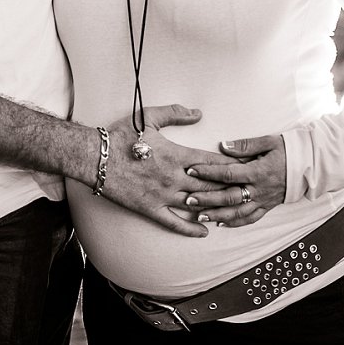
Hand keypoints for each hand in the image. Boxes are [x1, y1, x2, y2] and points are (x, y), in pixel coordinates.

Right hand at [98, 105, 250, 238]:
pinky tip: (206, 231)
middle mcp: (174, 178)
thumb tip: (197, 113)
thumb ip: (174, 113)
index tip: (247, 167)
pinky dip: (192, 229)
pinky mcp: (151, 209)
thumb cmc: (119, 137)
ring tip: (234, 211)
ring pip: (198, 205)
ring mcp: (163, 196)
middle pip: (211, 186)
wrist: (94, 157)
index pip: (213, 162)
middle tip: (250, 191)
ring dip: (217, 209)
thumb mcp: (146, 117)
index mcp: (176, 156)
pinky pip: (175, 222)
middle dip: (231, 189)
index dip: (232, 165)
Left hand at [182, 133, 286, 228]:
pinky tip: (221, 224)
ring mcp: (263, 200)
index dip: (208, 172)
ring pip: (238, 212)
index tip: (191, 170)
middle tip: (188, 199)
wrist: (311, 165)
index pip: (228, 173)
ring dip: (218, 215)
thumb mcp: (268, 142)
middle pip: (229, 197)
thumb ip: (244, 145)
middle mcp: (259, 189)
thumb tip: (222, 146)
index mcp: (257, 172)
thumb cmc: (288, 150)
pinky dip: (235, 223)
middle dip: (207, 199)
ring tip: (199, 216)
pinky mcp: (268, 206)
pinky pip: (251, 218)